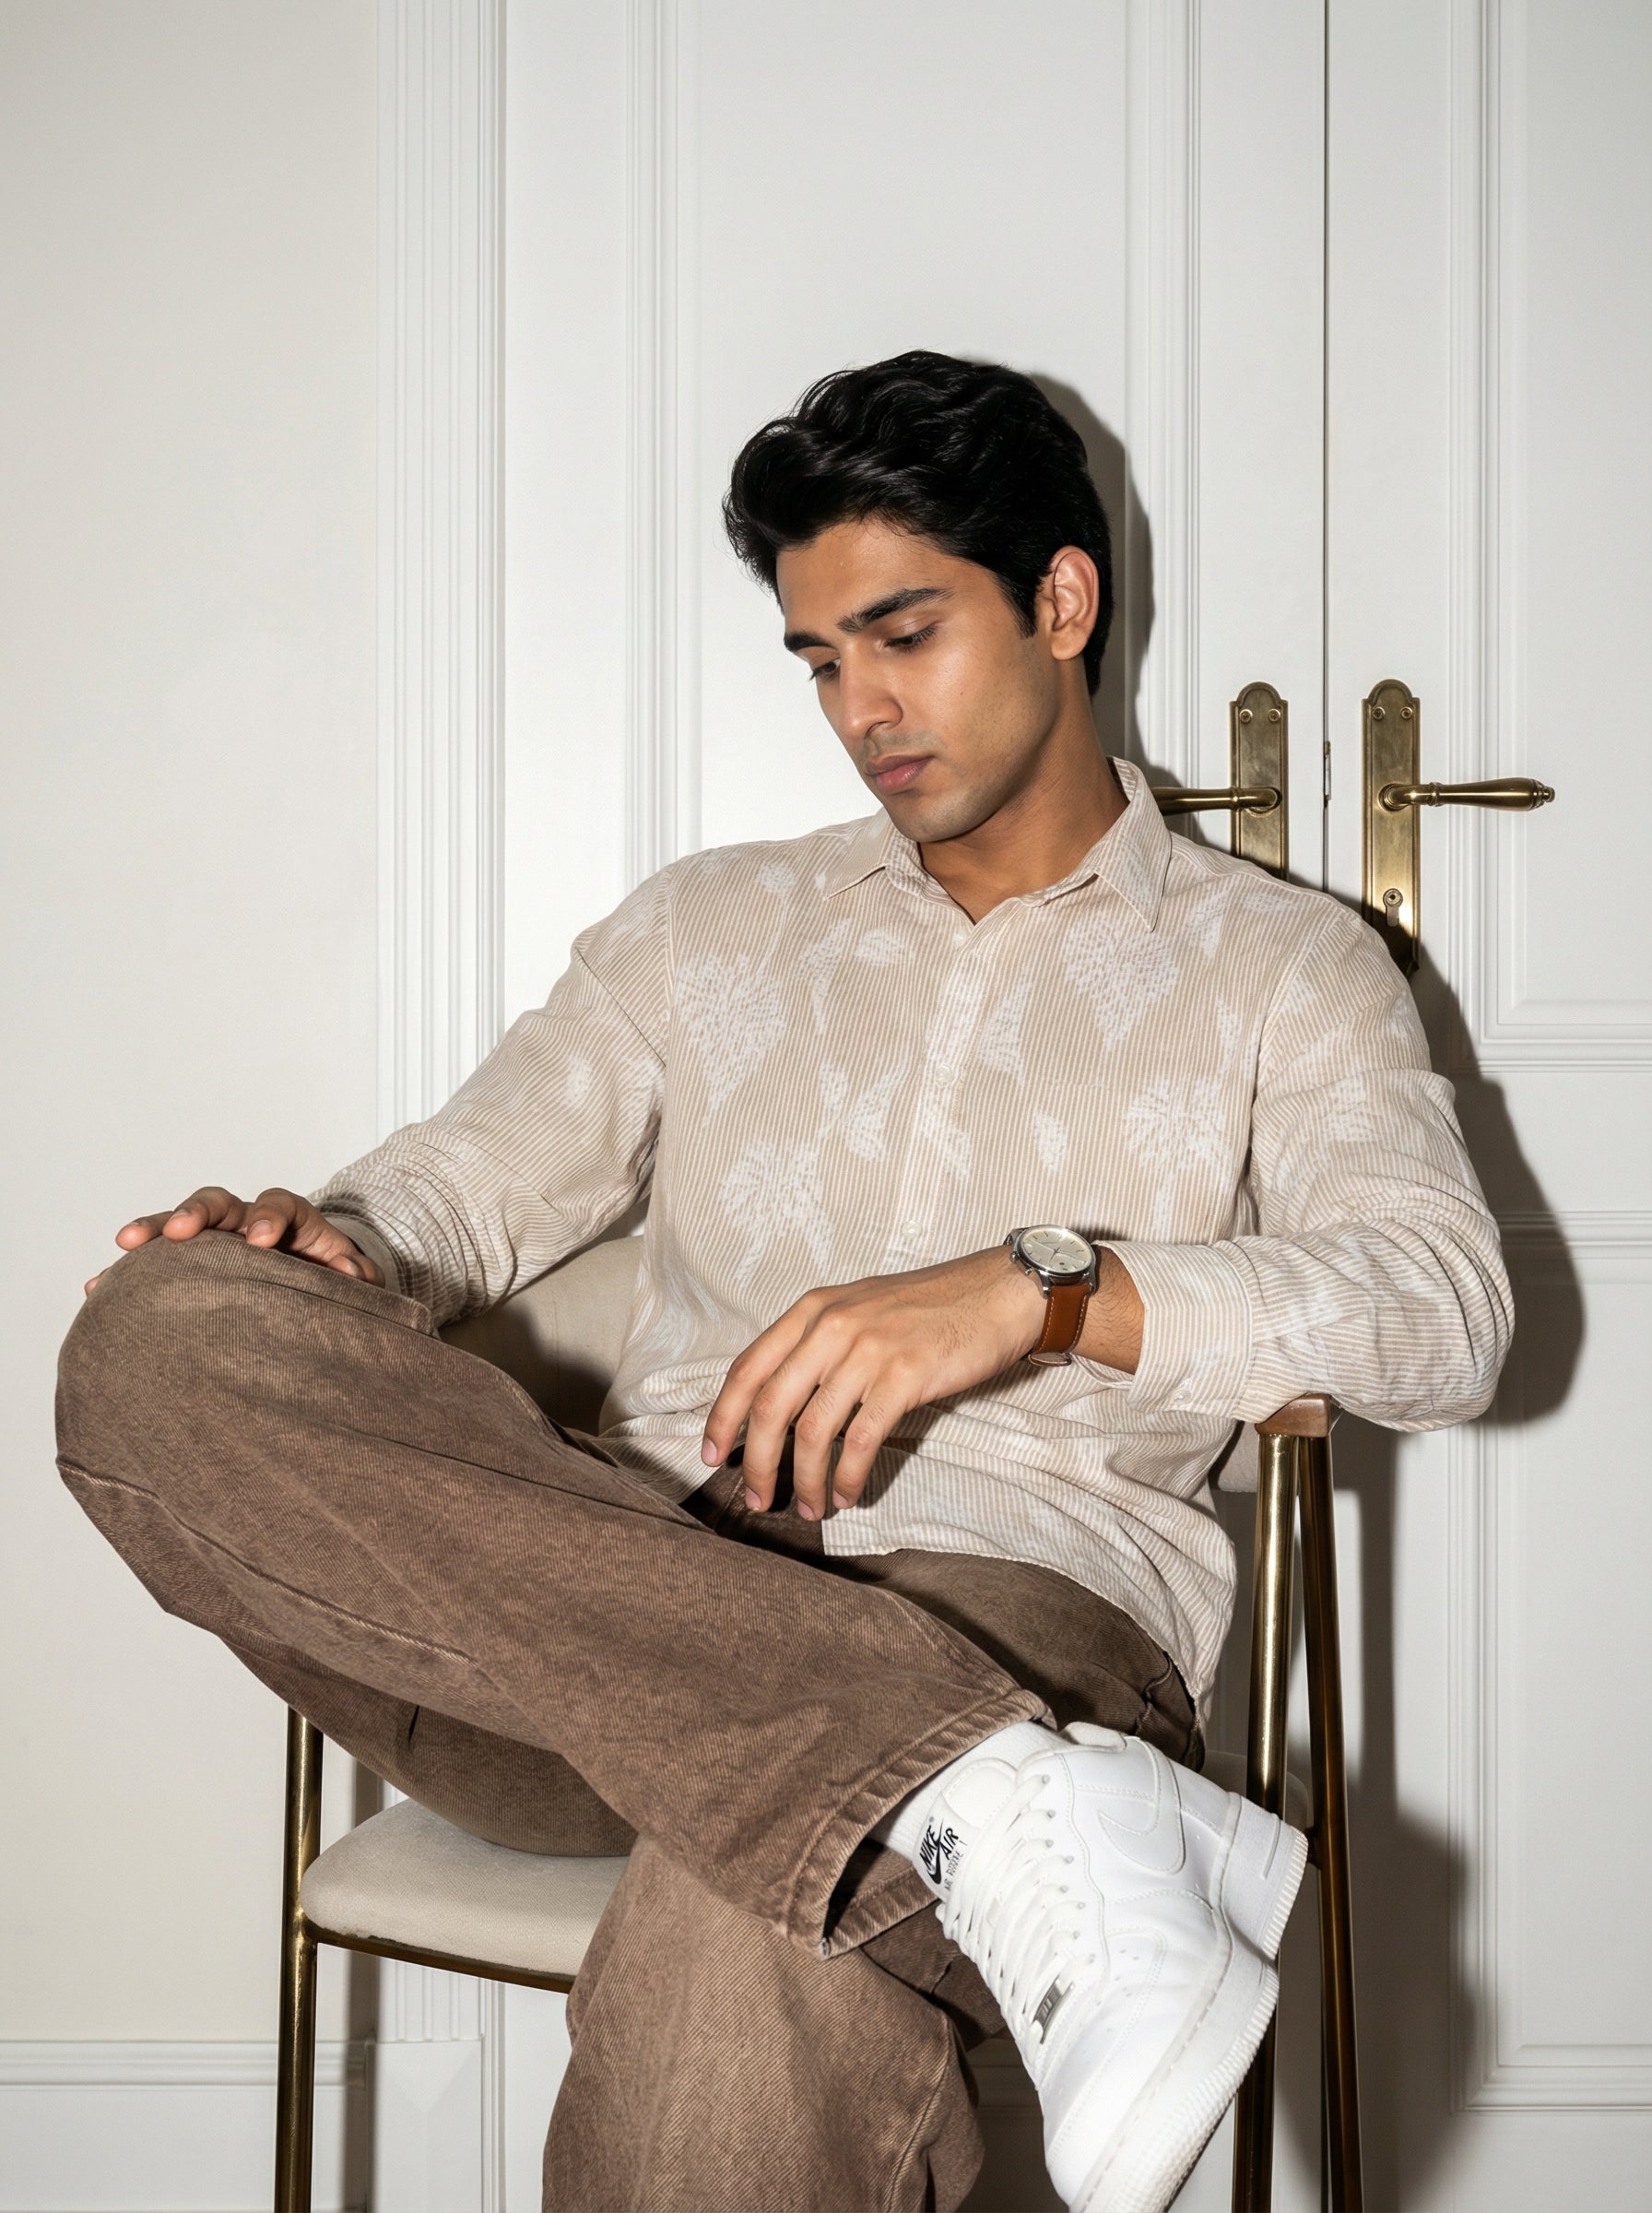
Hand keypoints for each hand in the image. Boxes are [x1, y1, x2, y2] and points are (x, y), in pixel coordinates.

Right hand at [86, 1186, 382, 1295]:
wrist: (318, 1291)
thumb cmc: (336, 1282)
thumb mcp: (358, 1280)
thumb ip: (358, 1276)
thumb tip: (344, 1273)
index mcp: (290, 1218)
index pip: (278, 1203)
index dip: (270, 1217)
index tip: (264, 1240)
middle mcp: (246, 1222)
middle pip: (218, 1203)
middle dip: (197, 1213)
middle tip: (180, 1232)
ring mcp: (214, 1243)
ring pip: (179, 1226)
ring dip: (153, 1231)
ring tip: (125, 1245)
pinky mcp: (191, 1268)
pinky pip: (155, 1264)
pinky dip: (128, 1273)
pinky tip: (99, 1288)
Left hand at [701, 1246, 1045, 1521]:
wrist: (996, 1293)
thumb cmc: (928, 1308)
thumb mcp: (858, 1309)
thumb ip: (816, 1345)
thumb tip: (778, 1407)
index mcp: (813, 1310)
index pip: (747, 1369)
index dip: (722, 1418)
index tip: (712, 1456)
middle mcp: (832, 1326)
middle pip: (770, 1407)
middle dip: (756, 1462)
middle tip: (756, 1498)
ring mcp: (868, 1350)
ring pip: (813, 1430)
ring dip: (804, 1480)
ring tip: (808, 1508)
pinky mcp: (905, 1375)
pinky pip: (860, 1439)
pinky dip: (846, 1475)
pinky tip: (846, 1494)